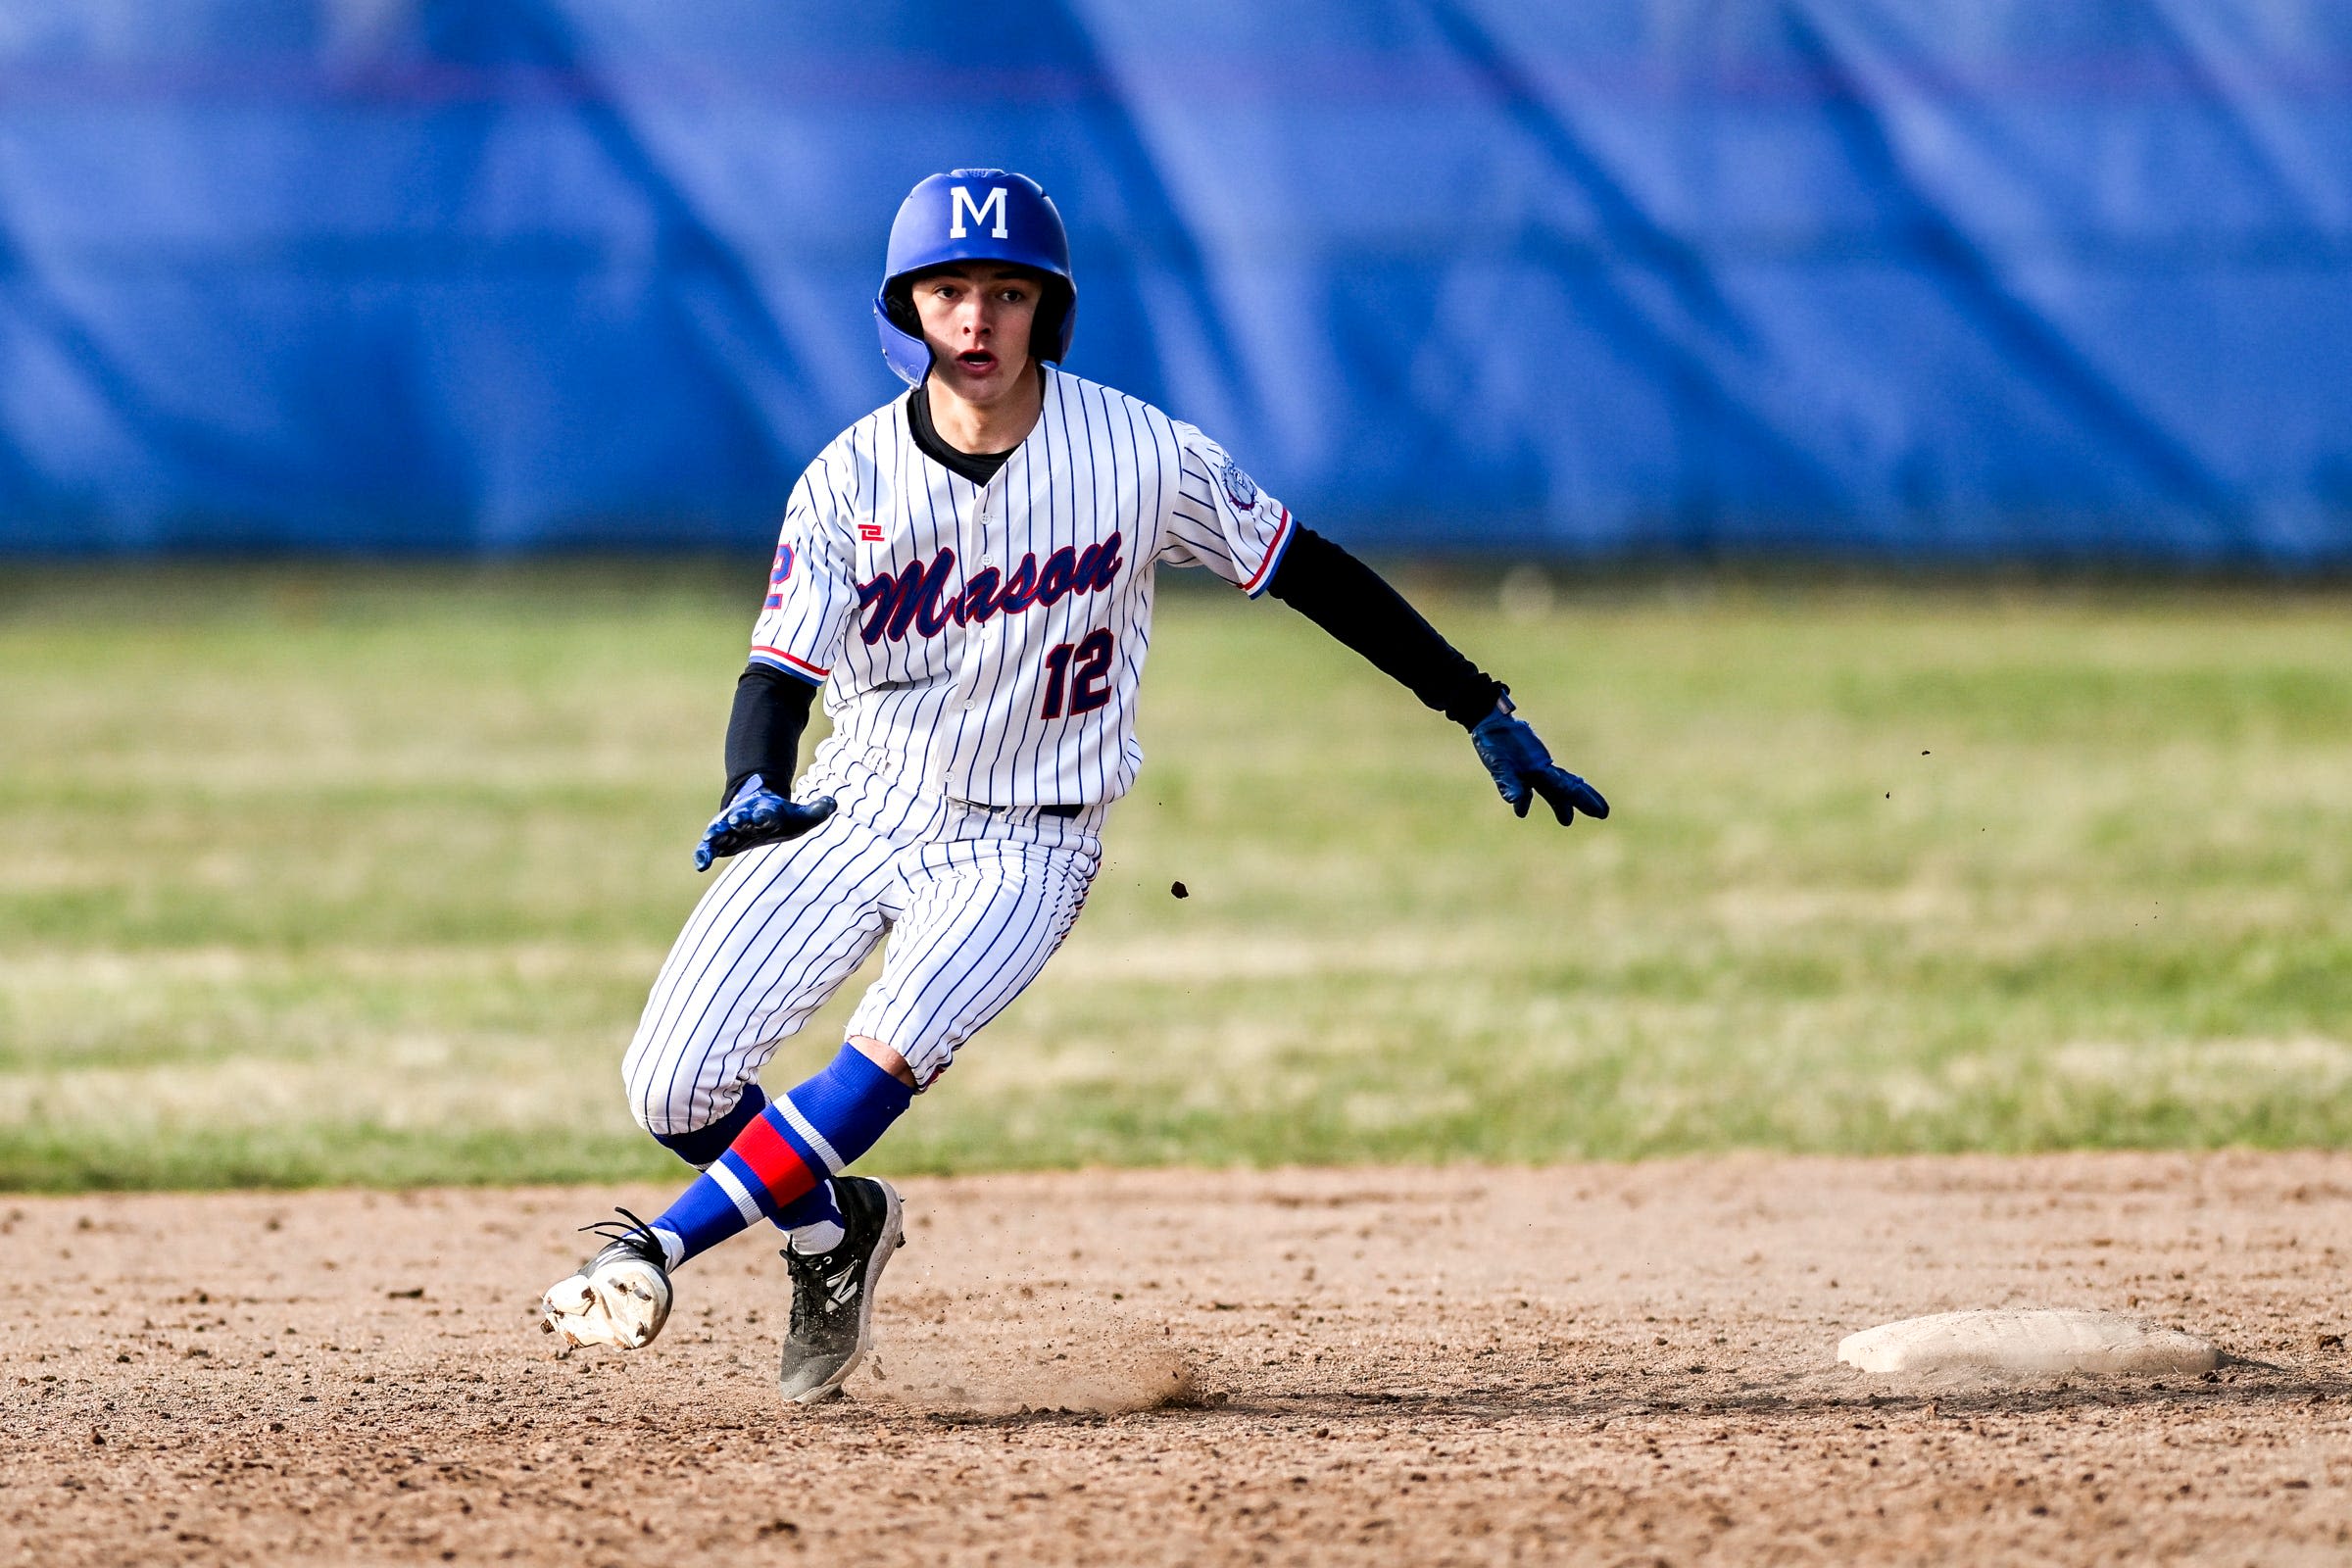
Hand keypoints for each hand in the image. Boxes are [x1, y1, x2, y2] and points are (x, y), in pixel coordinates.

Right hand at [694, 778, 837, 870]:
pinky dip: (702, 854)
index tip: (763, 813)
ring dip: (716, 835)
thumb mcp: (800, 816)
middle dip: (740, 819)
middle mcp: (745, 818)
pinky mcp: (719, 840)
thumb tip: (832, 803)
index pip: (767, 813)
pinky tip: (700, 865)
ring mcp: (729, 828)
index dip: (765, 814)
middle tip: (736, 818)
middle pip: (741, 819)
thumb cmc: (781, 816)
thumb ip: (816, 810)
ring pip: (720, 831)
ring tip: (710, 840)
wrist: (754, 807)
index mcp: (765, 812)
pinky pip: (708, 848)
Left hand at [1470, 700, 1608, 825]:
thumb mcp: (1499, 764)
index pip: (1566, 787)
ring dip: (1559, 802)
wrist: (1488, 719)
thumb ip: (1508, 782)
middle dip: (1583, 800)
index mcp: (1540, 768)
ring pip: (1551, 786)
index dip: (1584, 799)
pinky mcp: (1518, 765)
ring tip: (1566, 819)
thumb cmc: (1494, 741)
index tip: (1602, 812)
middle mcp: (1540, 767)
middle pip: (1566, 786)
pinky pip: (1527, 785)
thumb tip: (1516, 803)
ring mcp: (1531, 766)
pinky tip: (1521, 810)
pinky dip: (1526, 797)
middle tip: (1602, 813)